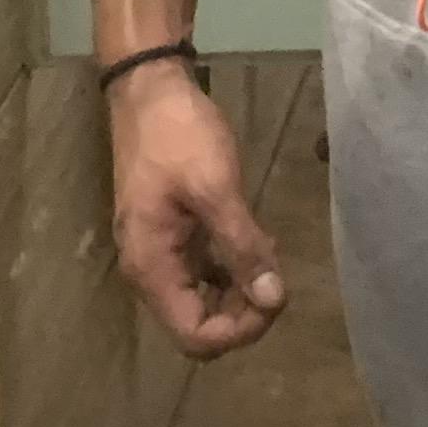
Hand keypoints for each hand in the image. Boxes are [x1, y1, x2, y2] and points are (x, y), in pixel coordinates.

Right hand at [109, 63, 286, 356]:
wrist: (149, 90)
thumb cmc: (178, 136)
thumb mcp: (215, 188)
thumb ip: (243, 246)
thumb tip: (274, 299)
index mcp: (152, 268)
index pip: (195, 336)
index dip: (240, 330)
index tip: (275, 296)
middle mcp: (150, 271)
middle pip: (200, 324)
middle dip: (244, 311)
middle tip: (278, 275)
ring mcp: (160, 253)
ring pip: (204, 299)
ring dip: (241, 289)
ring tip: (270, 255)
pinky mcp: (172, 234)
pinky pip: (203, 270)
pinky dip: (232, 266)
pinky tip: (256, 241)